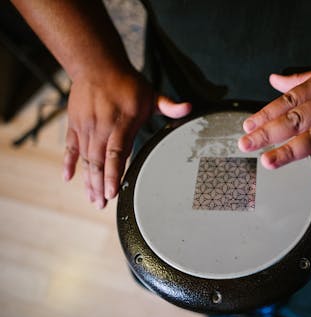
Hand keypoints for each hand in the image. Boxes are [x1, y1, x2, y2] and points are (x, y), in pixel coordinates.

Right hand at [63, 69, 190, 208]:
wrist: (96, 64)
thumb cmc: (127, 82)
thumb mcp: (151, 94)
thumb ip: (168, 105)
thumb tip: (188, 107)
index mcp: (121, 123)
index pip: (116, 153)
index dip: (113, 174)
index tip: (111, 192)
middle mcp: (101, 127)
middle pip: (98, 161)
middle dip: (99, 185)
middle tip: (101, 205)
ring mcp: (86, 126)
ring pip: (84, 158)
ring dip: (87, 179)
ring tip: (91, 198)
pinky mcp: (75, 124)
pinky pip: (70, 146)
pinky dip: (68, 162)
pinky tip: (68, 178)